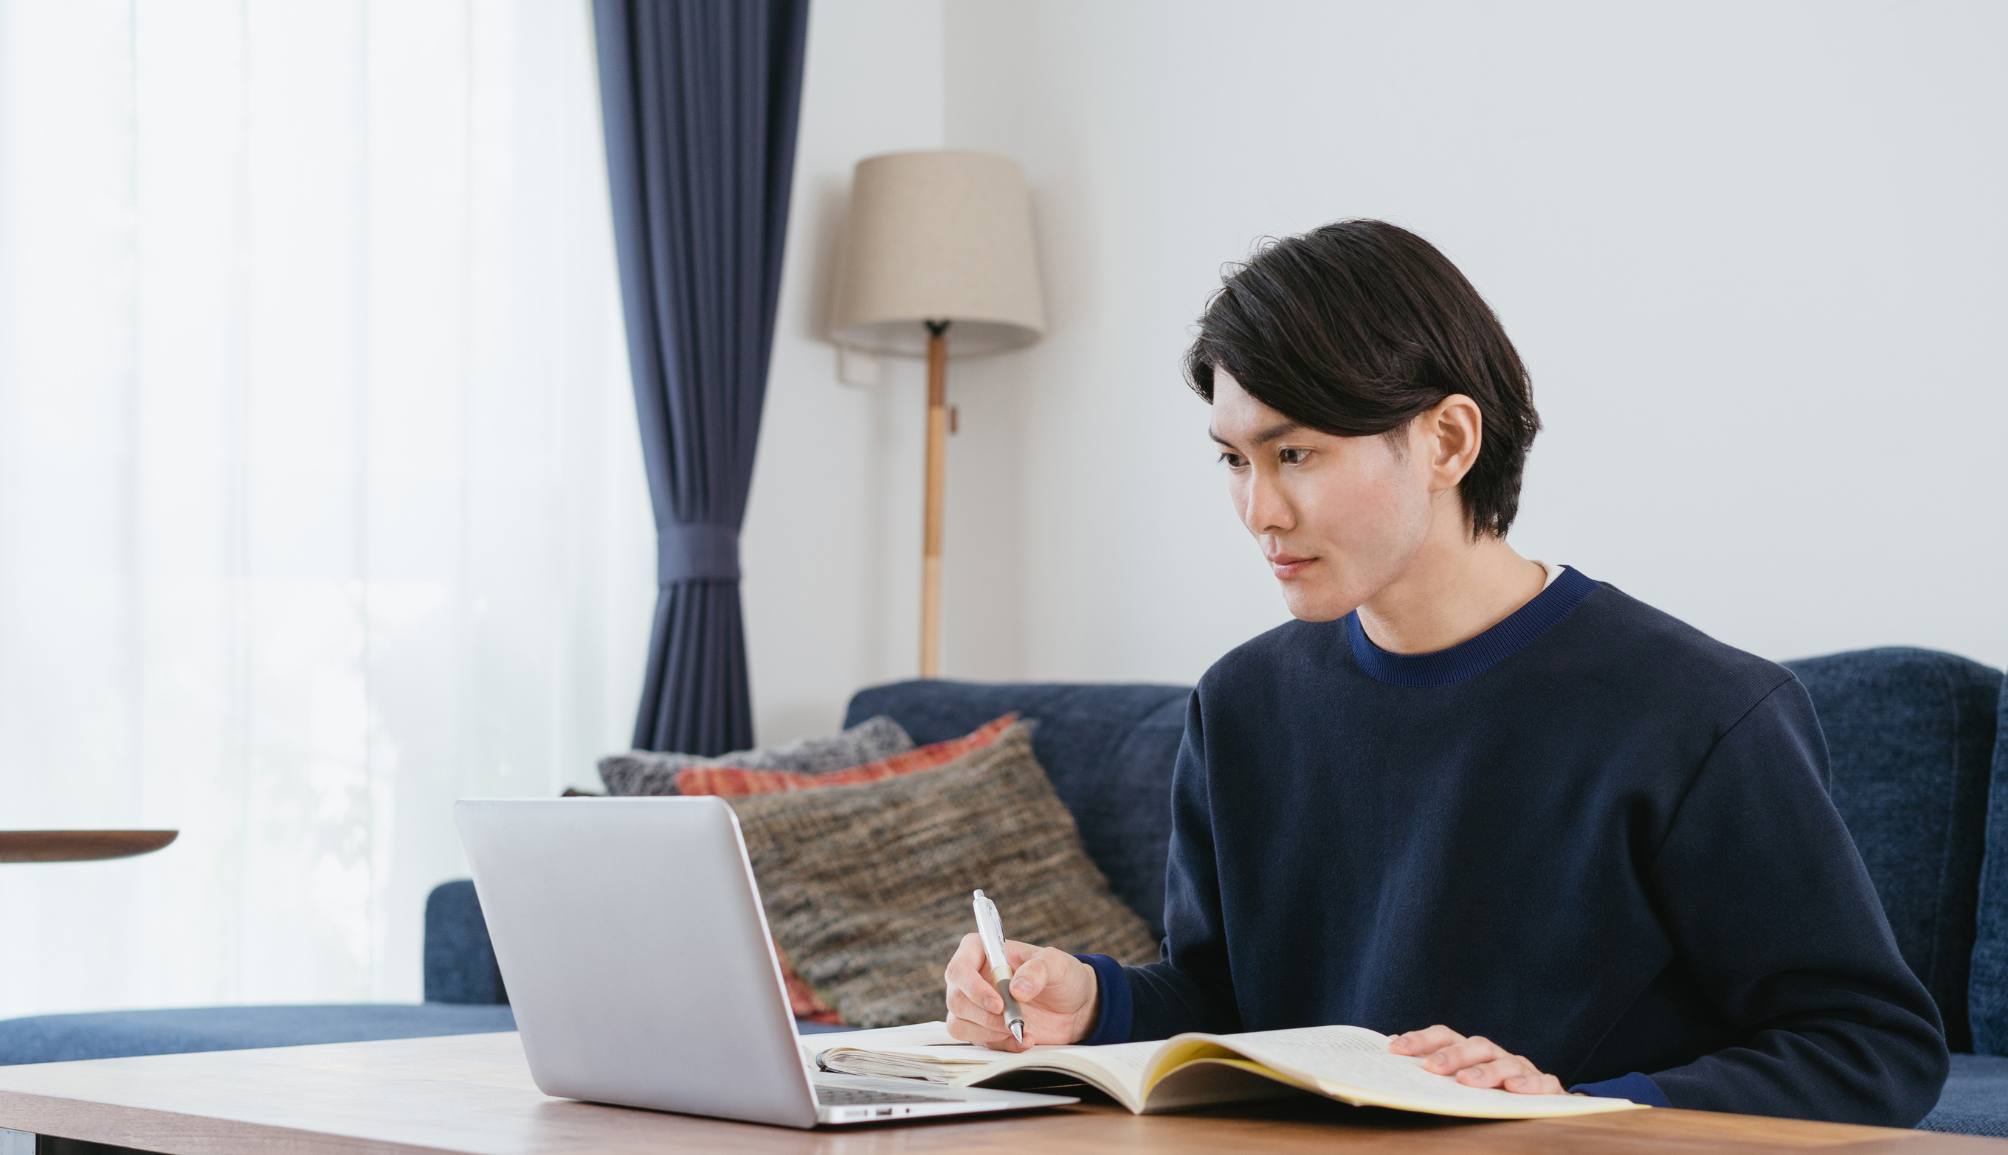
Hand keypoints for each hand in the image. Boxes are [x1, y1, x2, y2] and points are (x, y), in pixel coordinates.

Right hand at [943, 933, 1098, 1051]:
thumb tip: (1016, 989)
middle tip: (1012, 1020)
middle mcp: (972, 979)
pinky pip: (979, 1043)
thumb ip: (1038, 970)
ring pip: (959, 1025)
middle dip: (984, 1015)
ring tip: (1021, 1029)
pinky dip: (1002, 1045)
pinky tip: (1025, 1039)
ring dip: (990, 1032)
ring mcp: (975, 1006)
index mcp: (982, 952)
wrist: (1074, 1006)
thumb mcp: (1057, 964)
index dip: (973, 988)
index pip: (959, 969)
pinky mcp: (983, 1030)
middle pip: (956, 1000)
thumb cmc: (1060, 975)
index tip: (998, 1004)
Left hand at [1388, 1025, 1564, 1094]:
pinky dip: (1531, 1084)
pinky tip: (1514, 1089)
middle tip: (1431, 1068)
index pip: (1444, 1035)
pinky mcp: (1548, 1088)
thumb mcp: (1458, 1085)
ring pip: (1506, 1062)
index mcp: (1471, 1052)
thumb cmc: (1490, 1095)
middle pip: (1475, 1045)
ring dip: (1486, 1071)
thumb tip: (1387, 1059)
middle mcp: (1496, 1055)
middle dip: (1452, 1055)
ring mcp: (1523, 1069)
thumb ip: (1431, 1072)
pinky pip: (1544, 1082)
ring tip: (1467, 1082)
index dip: (1419, 1040)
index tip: (1393, 1049)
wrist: (1541, 1110)